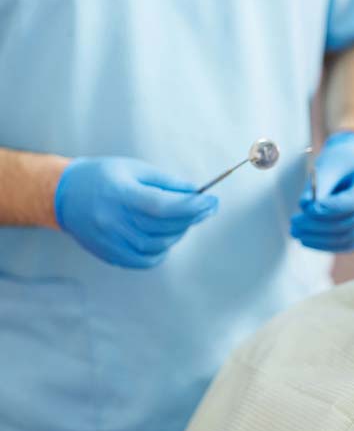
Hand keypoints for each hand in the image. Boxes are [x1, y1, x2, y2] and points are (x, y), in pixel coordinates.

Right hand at [55, 157, 217, 267]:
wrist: (63, 195)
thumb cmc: (103, 177)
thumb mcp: (135, 169)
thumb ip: (167, 183)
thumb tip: (196, 193)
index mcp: (121, 194)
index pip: (164, 206)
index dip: (192, 206)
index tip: (212, 201)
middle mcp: (114, 220)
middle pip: (164, 227)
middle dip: (192, 217)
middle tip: (205, 208)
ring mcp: (111, 240)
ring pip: (159, 245)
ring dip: (179, 233)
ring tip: (183, 219)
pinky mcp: (110, 254)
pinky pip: (146, 260)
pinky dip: (163, 250)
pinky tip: (166, 236)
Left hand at [291, 131, 353, 251]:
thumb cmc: (341, 161)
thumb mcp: (329, 164)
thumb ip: (318, 185)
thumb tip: (306, 207)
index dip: (333, 208)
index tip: (308, 209)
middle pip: (351, 222)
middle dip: (319, 225)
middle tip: (294, 222)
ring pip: (348, 237)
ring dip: (319, 238)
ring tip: (296, 231)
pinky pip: (347, 244)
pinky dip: (326, 245)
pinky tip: (307, 239)